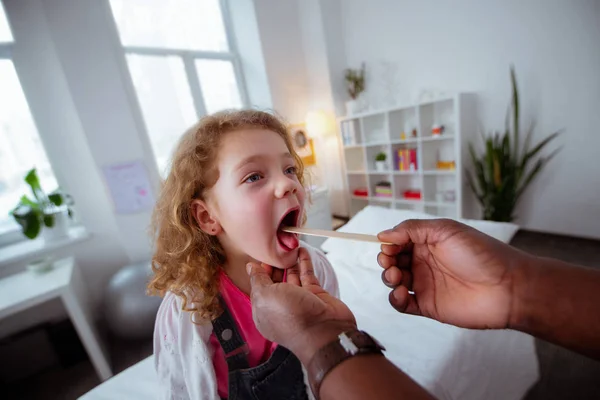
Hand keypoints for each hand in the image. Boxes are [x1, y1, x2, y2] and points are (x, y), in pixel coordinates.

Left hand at [247, 247, 356, 362]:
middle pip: (275, 281)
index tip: (261, 254)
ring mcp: (298, 300)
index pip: (258, 287)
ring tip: (288, 245)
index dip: (259, 271)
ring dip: (289, 261)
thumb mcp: (265, 296)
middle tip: (275, 246)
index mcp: (264, 311)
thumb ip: (258, 280)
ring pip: (291, 276)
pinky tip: (301, 250)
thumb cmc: (292, 318)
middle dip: (273, 264)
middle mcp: (281, 306)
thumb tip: (250, 267)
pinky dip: (304, 262)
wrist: (325, 331)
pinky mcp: (314, 295)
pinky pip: (307, 275)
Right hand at [377, 219, 529, 329]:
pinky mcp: (428, 306)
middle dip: (386, 260)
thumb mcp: (445, 230)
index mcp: (428, 242)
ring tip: (397, 277)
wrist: (509, 287)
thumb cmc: (481, 254)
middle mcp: (424, 262)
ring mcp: (425, 284)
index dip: (389, 243)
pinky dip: (395, 299)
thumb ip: (412, 229)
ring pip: (394, 282)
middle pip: (393, 261)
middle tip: (390, 262)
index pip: (398, 241)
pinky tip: (401, 294)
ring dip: (388, 278)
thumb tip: (383, 235)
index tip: (388, 246)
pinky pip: (403, 304)